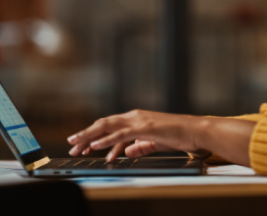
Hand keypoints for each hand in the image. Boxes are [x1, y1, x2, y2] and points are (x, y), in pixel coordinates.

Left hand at [67, 110, 256, 165]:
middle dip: (85, 134)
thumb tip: (126, 151)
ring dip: (90, 136)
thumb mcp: (154, 142)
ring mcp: (139, 120)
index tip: (80, 144)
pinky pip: (121, 134)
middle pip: (103, 124)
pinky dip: (106, 140)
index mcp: (136, 118)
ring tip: (77, 145)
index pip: (109, 125)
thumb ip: (139, 145)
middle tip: (71, 144)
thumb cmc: (178, 135)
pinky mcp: (145, 127)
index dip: (93, 134)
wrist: (195, 131)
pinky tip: (95, 145)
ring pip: (107, 127)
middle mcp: (134, 116)